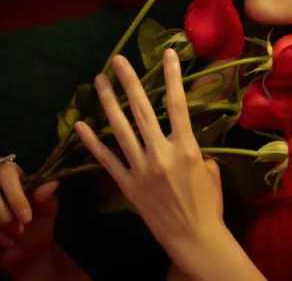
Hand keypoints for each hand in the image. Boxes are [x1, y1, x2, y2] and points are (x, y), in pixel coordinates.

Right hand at [0, 161, 60, 277]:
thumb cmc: (37, 226)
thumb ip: (47, 197)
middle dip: (3, 214)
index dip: (16, 196)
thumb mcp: (47, 212)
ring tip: (8, 240)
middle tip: (18, 232)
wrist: (25, 253)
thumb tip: (52, 184)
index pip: (7, 173)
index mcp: (12, 175)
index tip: (26, 218)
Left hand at [74, 51, 223, 258]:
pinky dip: (92, 142)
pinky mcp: (127, 184)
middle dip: (130, 82)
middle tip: (118, 60)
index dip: (172, 76)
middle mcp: (161, 153)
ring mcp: (141, 168)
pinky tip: (81, 125)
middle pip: (142, 110)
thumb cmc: (208, 203)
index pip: (177, 104)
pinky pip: (106, 159)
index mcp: (186, 147)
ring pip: (120, 129)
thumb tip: (185, 140)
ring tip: (100, 81)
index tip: (168, 53)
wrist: (193, 237)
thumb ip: (196, 149)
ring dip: (108, 102)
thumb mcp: (210, 170)